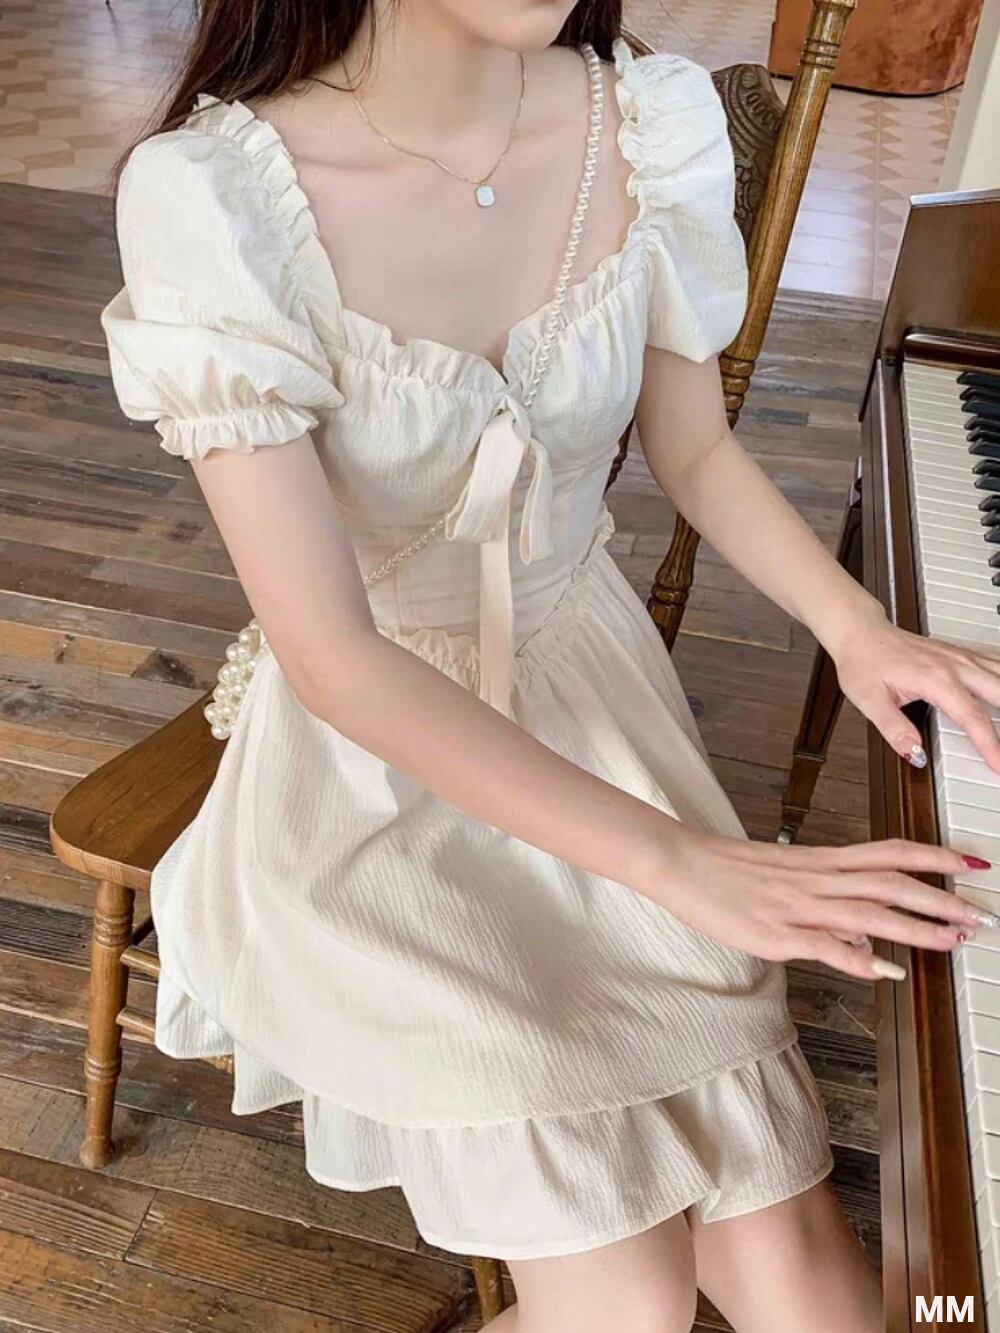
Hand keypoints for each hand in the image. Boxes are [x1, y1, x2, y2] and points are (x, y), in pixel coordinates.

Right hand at [647, 832, 996, 980]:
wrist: (684, 863)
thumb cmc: (730, 871)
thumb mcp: (788, 879)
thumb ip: (830, 905)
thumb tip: (869, 943)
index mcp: (823, 862)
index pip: (891, 853)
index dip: (935, 856)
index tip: (970, 863)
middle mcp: (819, 879)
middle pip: (892, 883)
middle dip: (942, 898)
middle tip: (980, 913)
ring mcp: (799, 906)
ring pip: (869, 912)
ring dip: (915, 926)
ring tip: (953, 939)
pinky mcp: (777, 933)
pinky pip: (825, 945)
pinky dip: (858, 959)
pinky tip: (885, 971)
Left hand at [830, 604, 999, 773]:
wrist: (861, 632)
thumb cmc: (864, 662)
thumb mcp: (869, 700)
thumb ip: (893, 729)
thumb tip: (914, 753)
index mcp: (935, 678)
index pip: (972, 716)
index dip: (989, 743)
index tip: (999, 764)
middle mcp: (955, 665)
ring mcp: (961, 656)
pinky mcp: (962, 654)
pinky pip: (996, 662)